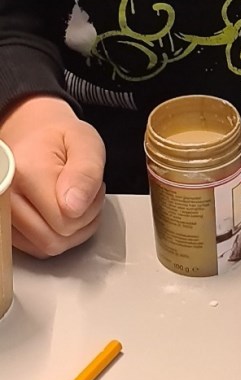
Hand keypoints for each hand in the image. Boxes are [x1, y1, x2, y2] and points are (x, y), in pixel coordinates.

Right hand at [0, 96, 105, 256]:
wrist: (31, 132)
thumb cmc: (59, 136)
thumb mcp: (85, 142)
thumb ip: (86, 173)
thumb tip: (74, 207)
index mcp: (24, 171)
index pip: (65, 220)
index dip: (88, 209)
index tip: (92, 187)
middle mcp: (5, 195)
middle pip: (53, 240)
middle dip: (80, 222)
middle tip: (86, 194)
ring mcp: (2, 213)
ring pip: (44, 248)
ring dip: (69, 232)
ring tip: (75, 202)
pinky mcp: (5, 225)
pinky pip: (34, 247)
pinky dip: (54, 236)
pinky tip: (62, 213)